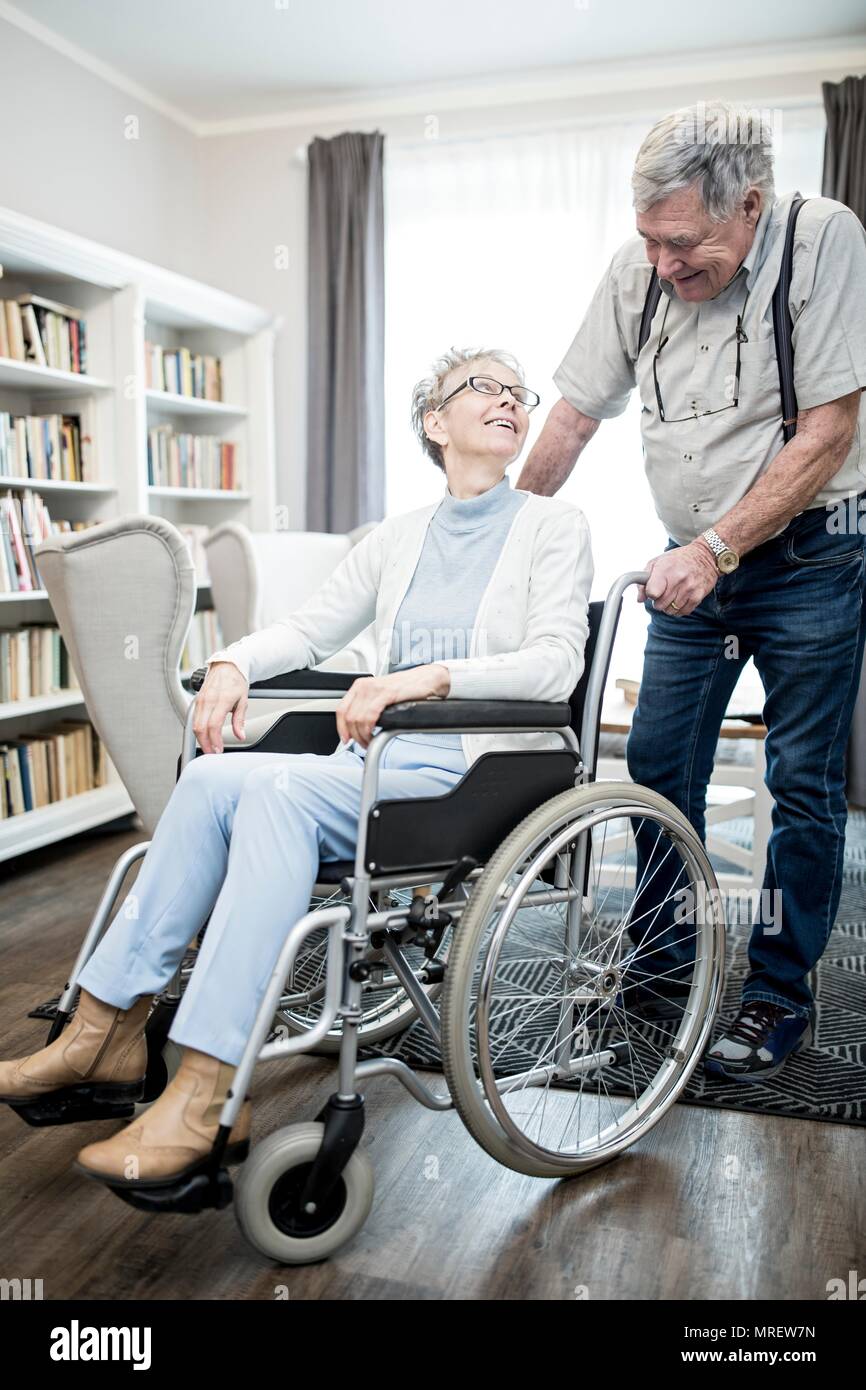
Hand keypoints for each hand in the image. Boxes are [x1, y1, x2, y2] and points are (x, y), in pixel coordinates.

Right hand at [193, 661, 248, 753]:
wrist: (226, 666)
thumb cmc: (236, 681)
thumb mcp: (243, 700)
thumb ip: (240, 720)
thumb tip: (240, 735)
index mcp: (222, 699)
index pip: (214, 725)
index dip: (215, 741)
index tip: (219, 750)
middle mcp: (208, 700)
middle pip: (200, 728)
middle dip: (205, 744)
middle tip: (212, 753)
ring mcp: (200, 700)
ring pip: (194, 725)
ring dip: (200, 739)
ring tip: (209, 747)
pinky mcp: (197, 701)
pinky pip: (194, 719)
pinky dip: (198, 730)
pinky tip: (204, 736)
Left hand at [336, 664, 450, 748]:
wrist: (426, 679)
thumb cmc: (407, 689)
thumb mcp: (381, 696)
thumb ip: (368, 708)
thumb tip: (358, 727)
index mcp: (360, 686)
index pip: (341, 710)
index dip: (341, 728)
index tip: (346, 740)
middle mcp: (364, 686)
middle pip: (348, 717)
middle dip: (354, 736)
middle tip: (363, 744)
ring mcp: (374, 689)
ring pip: (357, 719)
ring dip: (362, 736)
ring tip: (371, 742)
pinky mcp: (386, 694)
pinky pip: (370, 716)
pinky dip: (369, 729)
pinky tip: (375, 735)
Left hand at [637, 540, 718, 616]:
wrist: (705, 555)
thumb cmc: (677, 559)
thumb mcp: (657, 562)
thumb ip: (644, 580)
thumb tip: (640, 599)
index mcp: (665, 570)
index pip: (652, 593)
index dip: (650, 593)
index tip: (653, 589)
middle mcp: (678, 580)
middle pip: (660, 605)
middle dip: (658, 601)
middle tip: (663, 591)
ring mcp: (689, 589)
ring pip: (670, 610)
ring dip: (669, 605)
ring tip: (673, 593)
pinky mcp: (698, 596)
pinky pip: (683, 612)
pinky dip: (679, 608)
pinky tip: (680, 598)